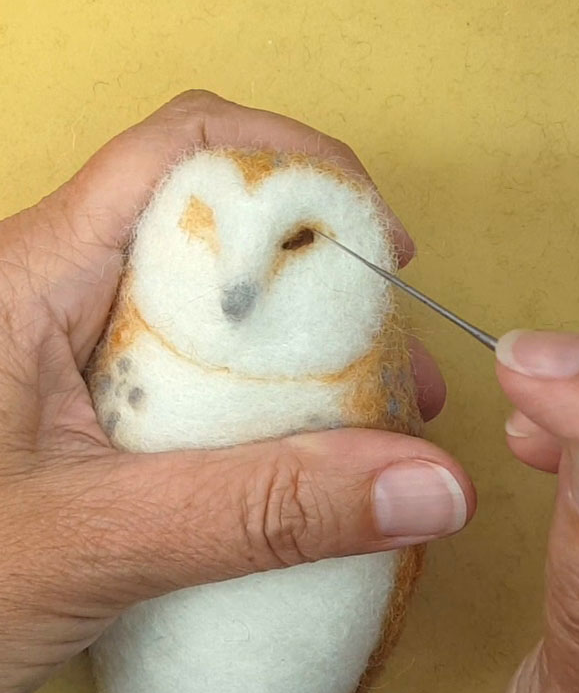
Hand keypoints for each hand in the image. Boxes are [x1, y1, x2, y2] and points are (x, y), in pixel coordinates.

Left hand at [0, 91, 474, 692]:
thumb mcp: (98, 542)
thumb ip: (264, 512)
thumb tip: (425, 483)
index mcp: (35, 274)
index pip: (183, 149)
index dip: (294, 167)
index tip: (375, 241)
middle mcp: (60, 286)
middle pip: (217, 218)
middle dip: (322, 270)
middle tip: (389, 345)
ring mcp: (77, 339)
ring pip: (218, 297)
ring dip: (306, 340)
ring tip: (377, 409)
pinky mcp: (94, 391)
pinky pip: (201, 360)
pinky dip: (269, 391)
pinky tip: (311, 443)